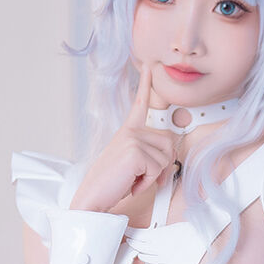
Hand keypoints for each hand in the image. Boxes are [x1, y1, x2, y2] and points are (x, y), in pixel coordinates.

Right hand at [68, 62, 177, 211]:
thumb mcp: (133, 165)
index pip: (139, 104)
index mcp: (127, 132)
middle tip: (144, 177)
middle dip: (163, 164)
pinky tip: (132, 184)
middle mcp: (130, 131)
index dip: (145, 84)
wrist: (93, 196)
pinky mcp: (135, 151)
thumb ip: (149, 156)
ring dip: (154, 176)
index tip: (148, 67)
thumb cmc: (111, 183)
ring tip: (134, 180)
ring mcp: (132, 139)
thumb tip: (171, 160)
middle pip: (168, 142)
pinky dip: (148, 182)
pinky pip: (157, 168)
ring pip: (165, 158)